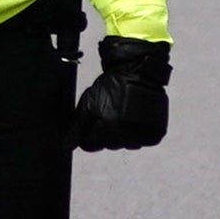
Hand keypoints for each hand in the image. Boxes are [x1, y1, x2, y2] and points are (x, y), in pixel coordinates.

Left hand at [72, 35, 170, 150]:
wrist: (140, 72)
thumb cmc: (113, 85)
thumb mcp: (89, 102)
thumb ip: (77, 126)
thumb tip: (66, 146)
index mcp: (108, 127)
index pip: (89, 145)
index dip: (86, 133)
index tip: (90, 122)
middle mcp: (126, 134)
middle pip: (107, 145)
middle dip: (104, 132)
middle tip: (109, 112)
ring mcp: (142, 136)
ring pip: (124, 144)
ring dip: (121, 133)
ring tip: (122, 113)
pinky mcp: (154, 134)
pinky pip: (140, 142)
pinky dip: (136, 133)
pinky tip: (134, 118)